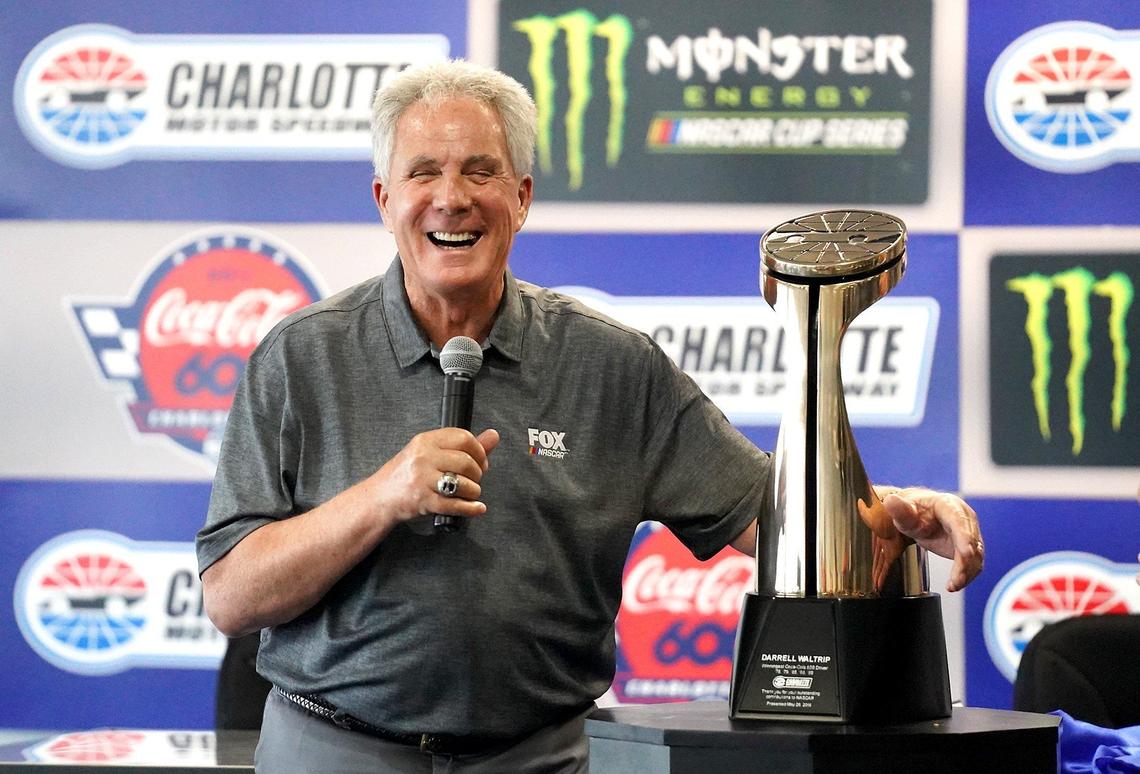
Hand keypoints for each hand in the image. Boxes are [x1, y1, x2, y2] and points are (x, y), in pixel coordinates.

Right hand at [368, 427, 499, 524]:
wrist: (379, 498)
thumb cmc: (406, 474)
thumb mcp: (431, 453)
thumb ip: (465, 445)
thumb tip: (493, 436)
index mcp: (426, 441)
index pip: (464, 438)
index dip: (479, 451)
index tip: (481, 461)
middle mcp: (423, 457)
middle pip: (466, 462)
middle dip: (478, 474)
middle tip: (475, 480)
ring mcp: (422, 479)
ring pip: (463, 483)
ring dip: (474, 492)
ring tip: (470, 493)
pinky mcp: (423, 501)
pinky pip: (455, 505)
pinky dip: (471, 508)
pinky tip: (476, 508)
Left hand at [876, 486, 982, 592]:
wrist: (919, 516)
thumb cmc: (912, 512)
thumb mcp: (903, 512)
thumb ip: (899, 509)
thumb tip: (890, 500)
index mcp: (948, 505)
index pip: (958, 521)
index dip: (964, 538)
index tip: (966, 554)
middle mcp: (964, 517)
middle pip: (971, 541)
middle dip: (966, 562)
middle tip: (956, 581)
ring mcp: (970, 532)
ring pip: (975, 554)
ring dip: (967, 572)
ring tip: (953, 586)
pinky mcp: (970, 546)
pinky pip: (974, 562)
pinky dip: (967, 575)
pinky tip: (954, 584)